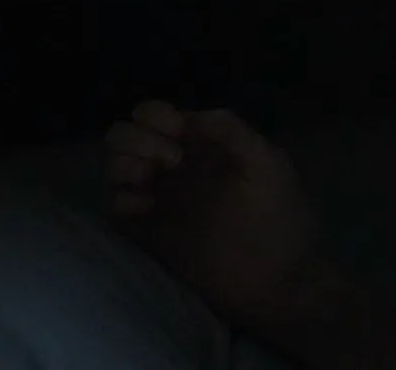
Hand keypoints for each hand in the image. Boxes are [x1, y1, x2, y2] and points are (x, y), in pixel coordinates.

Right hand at [104, 101, 326, 335]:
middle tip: (168, 163)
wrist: (276, 280)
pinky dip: (119, 202)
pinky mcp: (151, 235)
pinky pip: (116, 210)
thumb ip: (232, 132)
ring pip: (115, 170)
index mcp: (201, 145)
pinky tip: (144, 209)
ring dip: (121, 167)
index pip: (156, 115)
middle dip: (133, 140)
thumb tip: (190, 116)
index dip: (155, 116)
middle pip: (125, 137)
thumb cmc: (280, 217)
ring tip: (148, 181)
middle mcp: (174, 168)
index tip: (176, 133)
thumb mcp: (267, 164)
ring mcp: (160, 201)